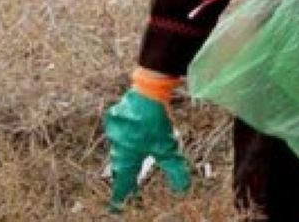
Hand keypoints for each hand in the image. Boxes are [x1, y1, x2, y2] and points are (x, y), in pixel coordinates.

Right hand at [104, 88, 190, 211]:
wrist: (147, 92)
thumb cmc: (155, 123)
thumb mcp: (168, 148)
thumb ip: (174, 169)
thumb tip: (183, 189)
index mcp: (127, 156)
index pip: (123, 180)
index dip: (121, 192)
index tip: (116, 204)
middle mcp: (117, 144)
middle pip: (118, 163)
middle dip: (122, 173)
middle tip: (123, 182)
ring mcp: (115, 128)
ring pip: (117, 145)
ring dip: (123, 152)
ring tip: (126, 158)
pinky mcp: (117, 113)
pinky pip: (119, 128)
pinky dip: (124, 133)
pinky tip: (130, 132)